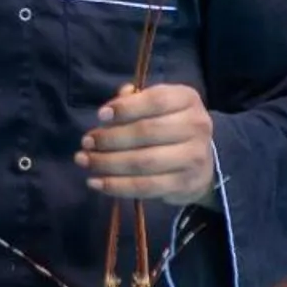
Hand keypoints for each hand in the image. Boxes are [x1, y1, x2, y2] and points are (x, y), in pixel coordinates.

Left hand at [76, 83, 215, 207]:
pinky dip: (116, 186)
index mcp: (187, 99)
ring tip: (85, 161)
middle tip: (86, 143)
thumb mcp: (157, 106)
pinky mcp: (185, 184)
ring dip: (108, 163)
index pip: (155, 100)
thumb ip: (133, 102)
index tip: (100, 116)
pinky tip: (96, 183)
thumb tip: (108, 112)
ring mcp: (194, 157)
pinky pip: (145, 186)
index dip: (126, 108)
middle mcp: (196, 126)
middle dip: (110, 138)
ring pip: (143, 162)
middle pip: (146, 132)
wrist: (202, 162)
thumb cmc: (170, 126)